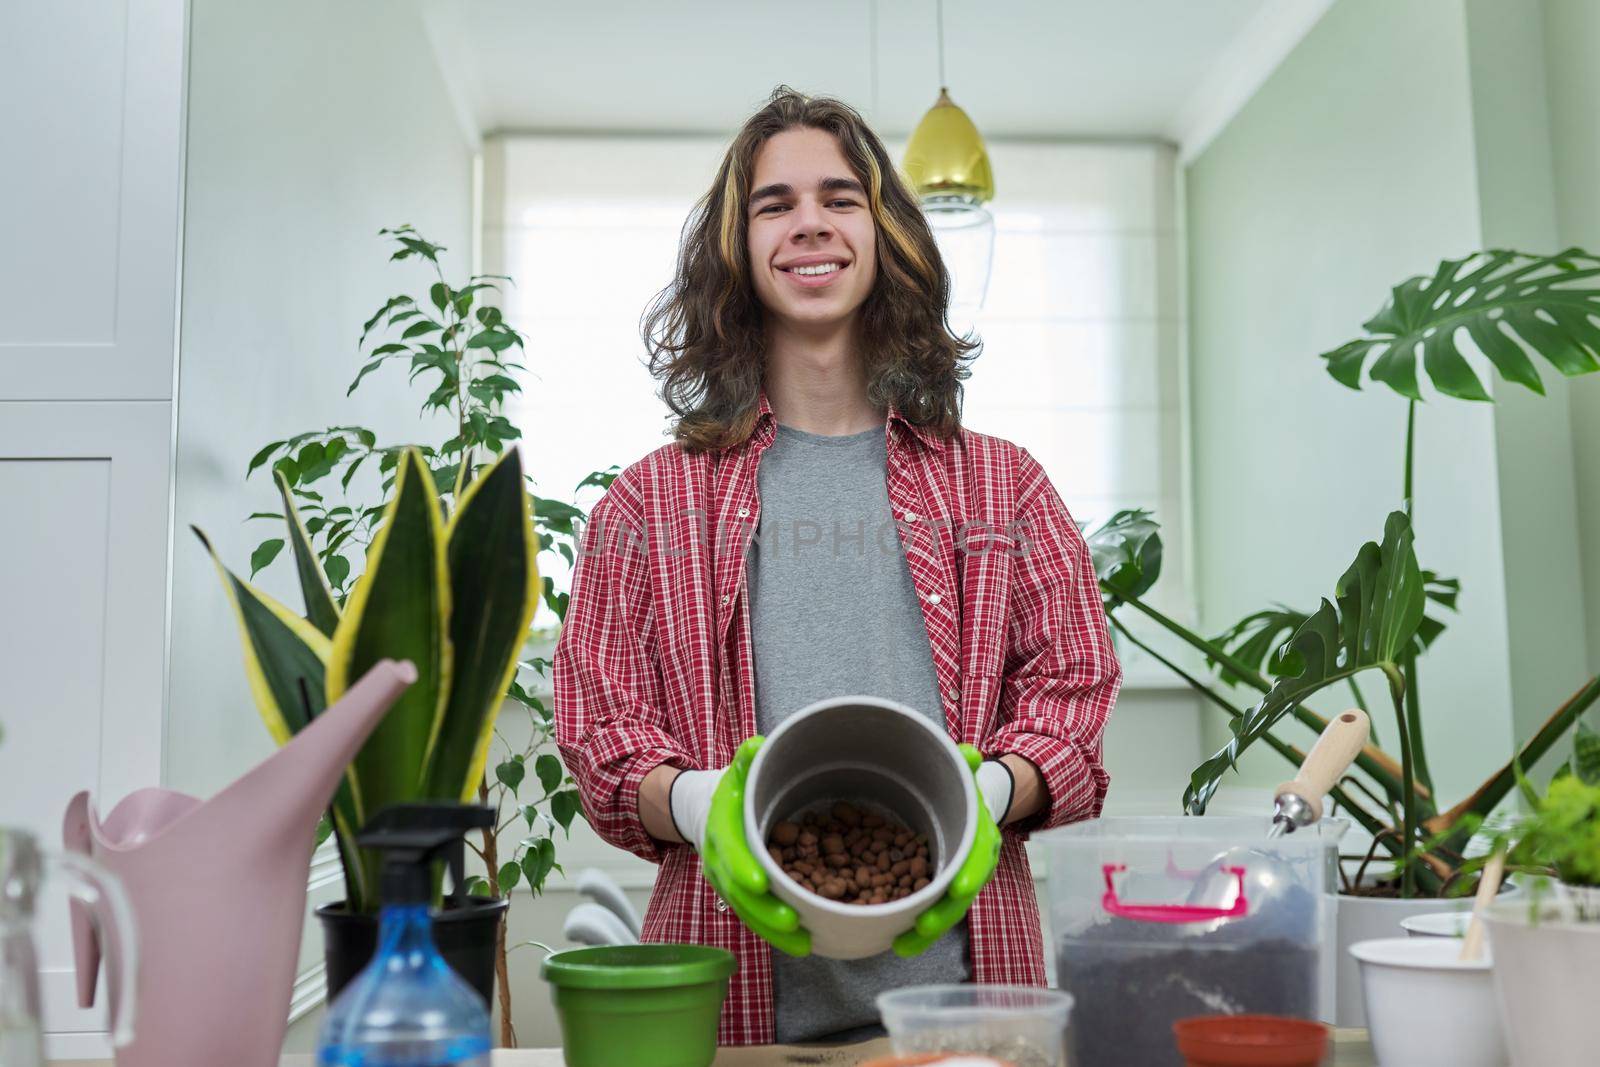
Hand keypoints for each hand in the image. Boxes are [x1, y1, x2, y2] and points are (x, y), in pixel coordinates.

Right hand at [671, 736, 811, 956]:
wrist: (707, 811)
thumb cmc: (732, 790)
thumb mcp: (738, 770)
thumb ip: (747, 758)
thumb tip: (757, 745)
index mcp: (721, 831)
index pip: (730, 852)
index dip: (743, 868)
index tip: (760, 883)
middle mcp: (719, 862)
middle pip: (739, 893)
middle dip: (765, 910)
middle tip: (792, 921)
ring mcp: (727, 883)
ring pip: (748, 913)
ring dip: (774, 930)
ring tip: (804, 943)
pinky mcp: (739, 896)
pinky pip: (755, 919)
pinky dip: (776, 934)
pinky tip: (803, 945)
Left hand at [892, 743, 1002, 957]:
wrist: (971, 805)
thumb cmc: (961, 789)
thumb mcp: (963, 774)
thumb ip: (965, 764)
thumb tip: (970, 754)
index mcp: (980, 835)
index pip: (979, 855)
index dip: (971, 871)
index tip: (960, 887)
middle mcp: (973, 863)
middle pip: (961, 894)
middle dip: (943, 913)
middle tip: (922, 928)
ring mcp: (957, 879)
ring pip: (945, 911)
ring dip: (925, 931)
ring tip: (901, 945)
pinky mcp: (939, 890)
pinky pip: (929, 911)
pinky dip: (915, 929)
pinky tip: (895, 942)